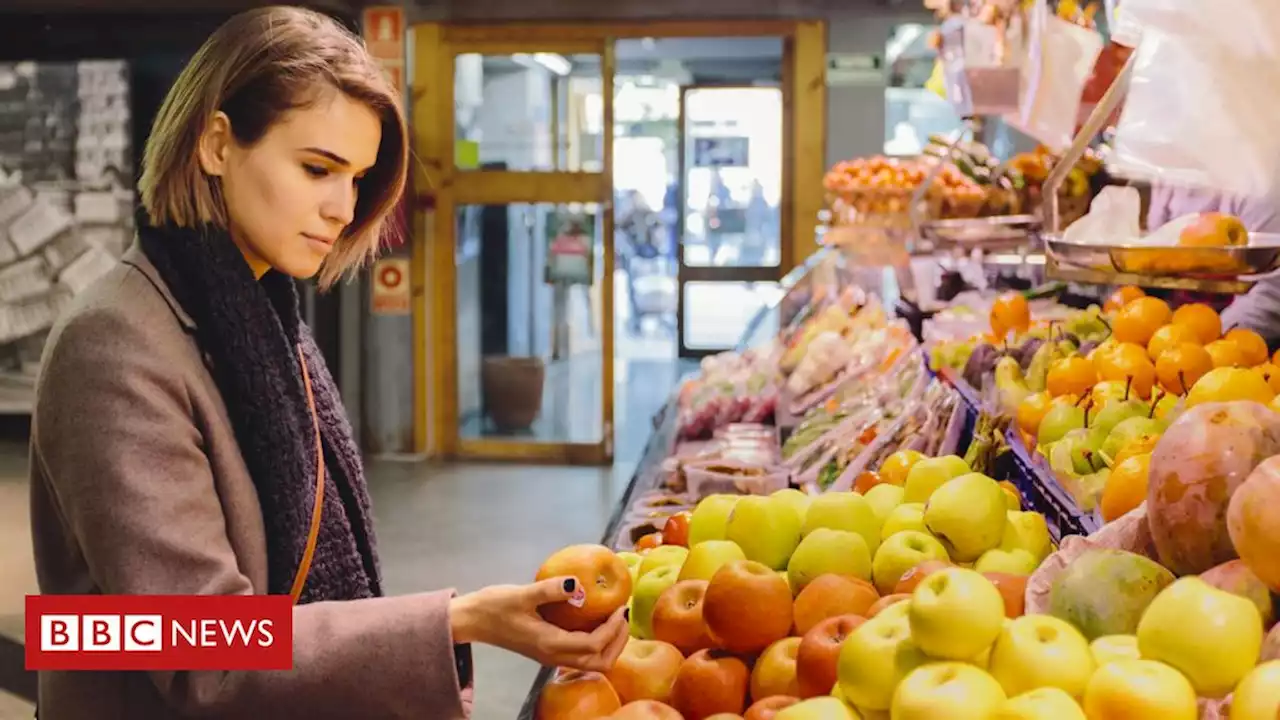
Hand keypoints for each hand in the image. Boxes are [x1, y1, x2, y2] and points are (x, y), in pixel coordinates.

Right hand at [449, 577, 629, 672]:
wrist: (471, 620)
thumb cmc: (493, 607)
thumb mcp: (521, 594)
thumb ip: (549, 589)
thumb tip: (578, 582)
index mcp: (550, 644)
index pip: (593, 645)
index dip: (613, 629)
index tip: (621, 607)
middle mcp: (553, 655)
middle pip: (598, 662)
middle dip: (617, 642)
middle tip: (624, 616)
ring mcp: (550, 655)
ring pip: (590, 662)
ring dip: (609, 645)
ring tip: (615, 619)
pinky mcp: (547, 649)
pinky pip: (580, 654)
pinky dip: (596, 643)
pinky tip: (596, 620)